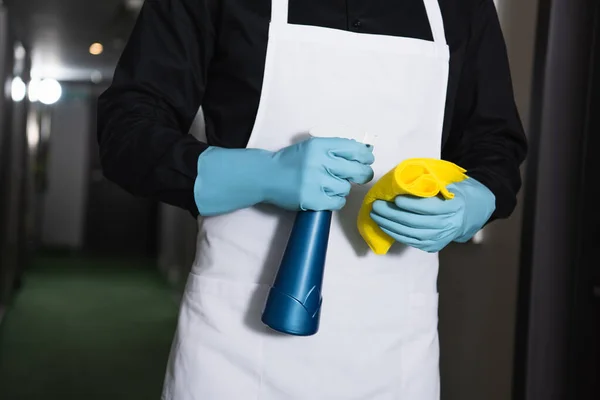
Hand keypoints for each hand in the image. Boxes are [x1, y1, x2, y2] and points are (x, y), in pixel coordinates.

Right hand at [194, 137, 373, 215]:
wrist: (266, 176)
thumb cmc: (291, 161)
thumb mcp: (311, 147)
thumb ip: (334, 148)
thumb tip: (364, 153)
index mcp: (320, 145)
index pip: (355, 149)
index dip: (365, 156)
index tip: (366, 160)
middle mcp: (319, 162)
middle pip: (357, 171)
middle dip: (363, 174)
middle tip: (360, 176)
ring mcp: (315, 182)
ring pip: (346, 188)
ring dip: (341, 188)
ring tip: (329, 186)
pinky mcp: (312, 199)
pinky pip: (338, 202)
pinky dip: (335, 201)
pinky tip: (326, 196)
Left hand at [369, 178, 495, 252]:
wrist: (470, 214)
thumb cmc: (456, 194)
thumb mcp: (450, 185)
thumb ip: (432, 184)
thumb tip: (405, 181)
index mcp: (453, 207)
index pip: (428, 208)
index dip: (410, 204)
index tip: (395, 198)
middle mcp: (447, 225)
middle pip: (415, 222)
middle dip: (392, 215)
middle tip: (376, 206)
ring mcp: (440, 238)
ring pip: (410, 234)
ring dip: (389, 225)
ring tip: (376, 216)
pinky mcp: (433, 246)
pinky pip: (410, 242)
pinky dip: (395, 234)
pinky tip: (384, 226)